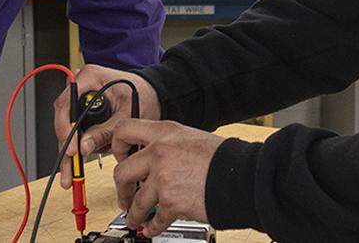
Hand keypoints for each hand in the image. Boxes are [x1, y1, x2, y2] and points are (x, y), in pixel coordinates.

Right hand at [54, 64, 160, 187]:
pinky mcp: (83, 112)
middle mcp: (81, 87)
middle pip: (64, 118)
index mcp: (90, 77)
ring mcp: (81, 99)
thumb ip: (105, 131)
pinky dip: (77, 148)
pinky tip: (78, 165)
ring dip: (70, 151)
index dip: (65, 128)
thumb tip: (84, 147)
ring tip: (72, 174)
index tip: (71, 148)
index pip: (66, 103)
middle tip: (69, 169)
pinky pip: (75, 131)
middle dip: (66, 146)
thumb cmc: (144, 96)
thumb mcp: (127, 115)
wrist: (152, 95)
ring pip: (67, 128)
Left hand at [111, 119, 221, 236]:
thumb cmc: (222, 158)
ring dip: (134, 214)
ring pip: (136, 202)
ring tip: (135, 219)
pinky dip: (153, 226)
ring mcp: (163, 178)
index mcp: (164, 133)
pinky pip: (155, 219)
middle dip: (121, 189)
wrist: (240, 176)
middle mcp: (159, 153)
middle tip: (124, 197)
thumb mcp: (191, 137)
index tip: (120, 158)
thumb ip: (169, 144)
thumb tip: (154, 158)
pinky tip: (153, 227)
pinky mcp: (171, 202)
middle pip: (122, 172)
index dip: (117, 146)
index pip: (125, 130)